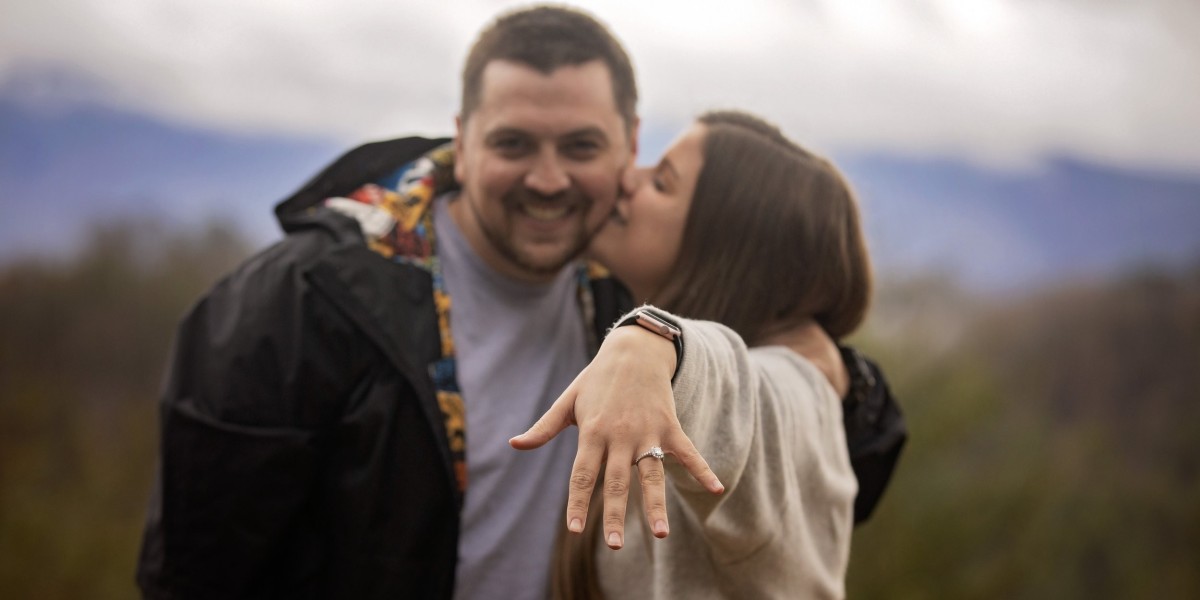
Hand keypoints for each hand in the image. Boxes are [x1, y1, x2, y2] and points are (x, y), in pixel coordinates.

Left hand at [510, 326, 723, 548]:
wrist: (634, 350)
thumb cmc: (597, 379)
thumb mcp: (568, 401)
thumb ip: (544, 427)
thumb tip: (514, 445)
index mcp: (593, 432)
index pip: (583, 475)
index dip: (579, 502)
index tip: (576, 530)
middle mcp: (620, 436)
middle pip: (617, 483)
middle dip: (615, 516)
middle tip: (615, 547)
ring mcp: (647, 432)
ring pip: (651, 475)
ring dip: (656, 505)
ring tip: (661, 534)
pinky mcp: (669, 427)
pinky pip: (688, 452)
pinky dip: (702, 469)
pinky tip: (716, 489)